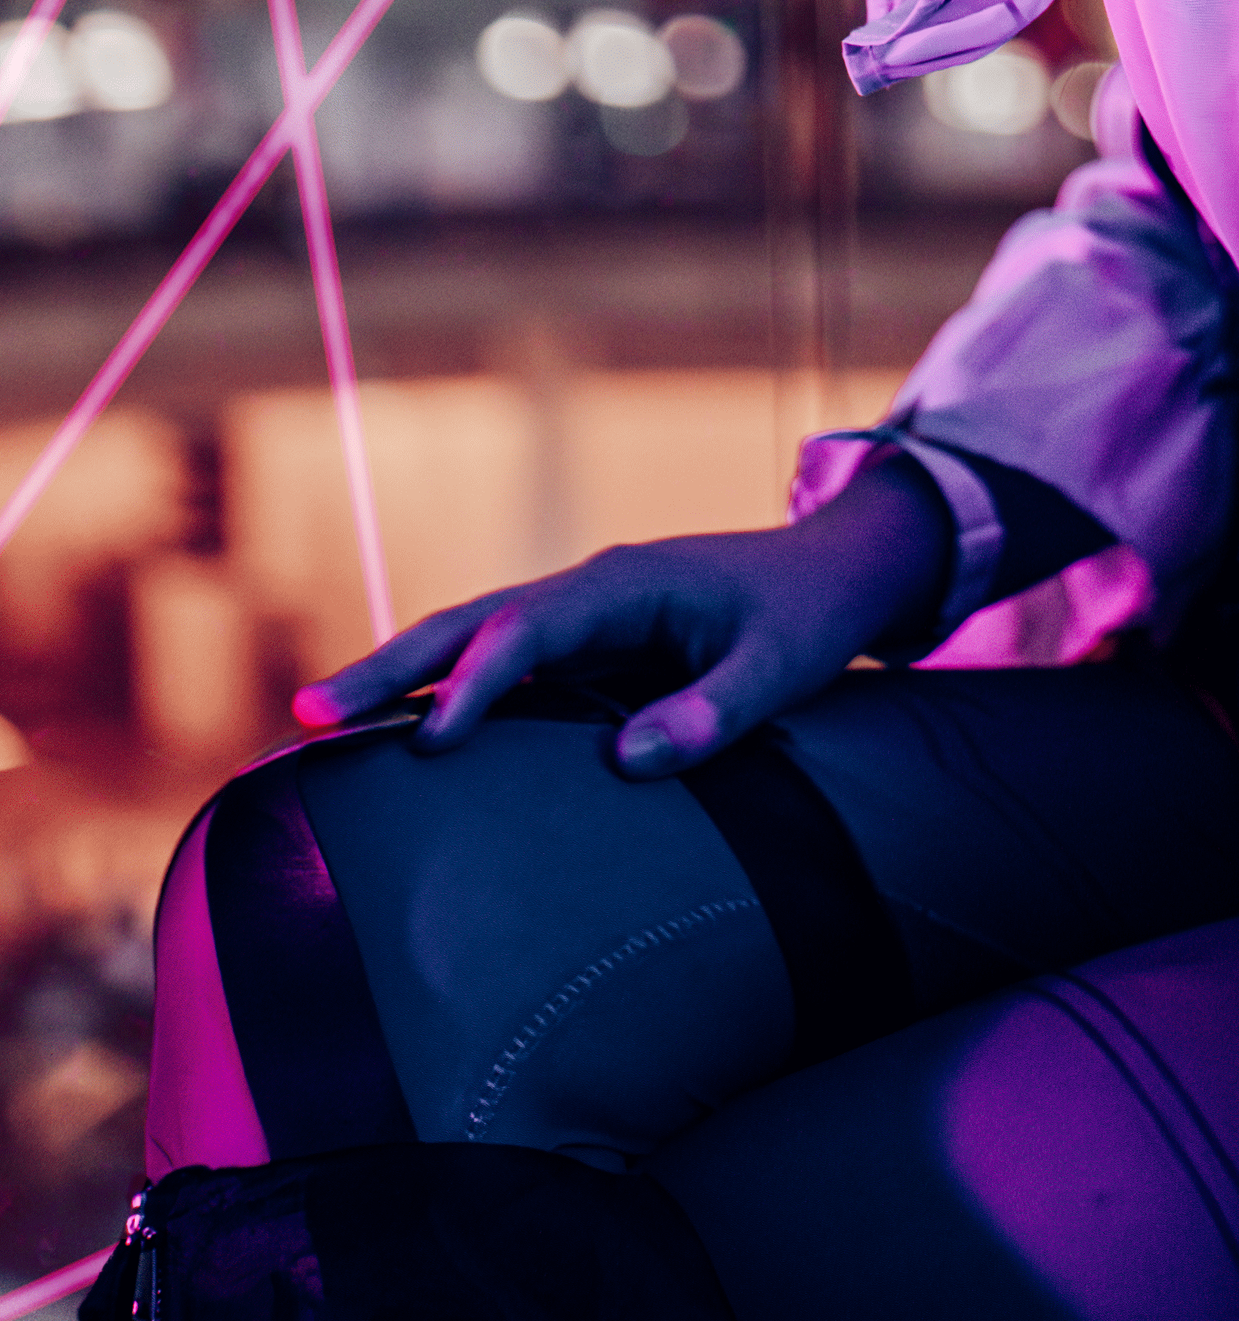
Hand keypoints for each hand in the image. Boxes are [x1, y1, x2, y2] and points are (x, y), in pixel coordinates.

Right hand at [293, 455, 950, 775]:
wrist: (838, 570)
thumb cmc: (811, 617)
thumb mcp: (781, 668)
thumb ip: (713, 714)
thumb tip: (628, 763)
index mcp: (628, 582)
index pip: (529, 630)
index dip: (477, 683)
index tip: (431, 742)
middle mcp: (589, 589)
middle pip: (470, 622)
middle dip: (390, 668)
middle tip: (307, 718)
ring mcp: (582, 614)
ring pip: (471, 639)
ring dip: (399, 679)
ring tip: (317, 731)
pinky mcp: (586, 645)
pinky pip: (499, 666)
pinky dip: (442, 693)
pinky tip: (398, 742)